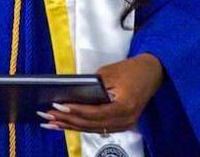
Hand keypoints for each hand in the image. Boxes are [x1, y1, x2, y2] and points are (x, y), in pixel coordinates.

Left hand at [41, 53, 163, 134]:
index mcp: (124, 106)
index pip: (94, 113)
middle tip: (47, 115)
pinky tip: (67, 124)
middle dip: (66, 120)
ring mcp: (124, 125)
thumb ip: (92, 86)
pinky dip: (81, 125)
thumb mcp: (110, 72)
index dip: (74, 111)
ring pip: (92, 129)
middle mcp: (125, 120)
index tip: (56, 106)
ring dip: (70, 126)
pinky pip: (97, 127)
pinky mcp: (121, 124)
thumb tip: (70, 94)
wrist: (153, 72)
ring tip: (51, 122)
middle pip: (90, 124)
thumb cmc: (132, 69)